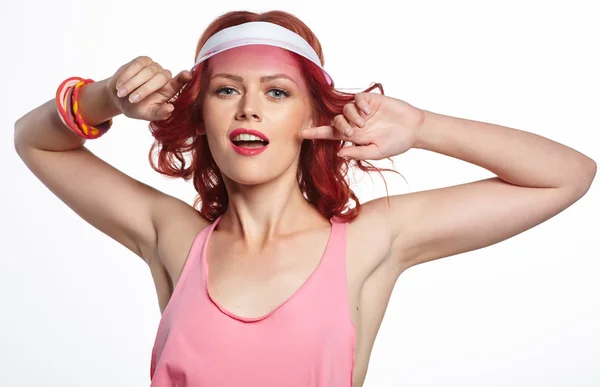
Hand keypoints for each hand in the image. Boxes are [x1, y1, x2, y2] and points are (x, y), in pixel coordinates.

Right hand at [105, 56, 192, 121]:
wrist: (119, 98)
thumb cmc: (137, 108)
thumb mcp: (148, 114)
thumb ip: (160, 113)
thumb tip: (170, 109)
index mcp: (170, 90)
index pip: (180, 83)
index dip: (183, 78)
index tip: (187, 75)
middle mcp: (164, 77)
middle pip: (161, 78)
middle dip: (145, 90)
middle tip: (132, 100)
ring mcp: (154, 67)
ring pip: (148, 71)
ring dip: (133, 83)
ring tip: (122, 94)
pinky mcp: (143, 61)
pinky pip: (137, 65)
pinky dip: (127, 75)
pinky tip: (120, 85)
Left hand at [299, 93, 424, 159]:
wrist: (414, 129)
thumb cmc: (396, 143)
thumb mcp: (377, 152)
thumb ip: (358, 152)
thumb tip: (339, 152)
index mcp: (354, 137)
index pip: (330, 134)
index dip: (316, 133)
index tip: (302, 134)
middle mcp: (355, 123)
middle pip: (335, 121)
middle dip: (339, 125)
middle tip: (352, 131)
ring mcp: (362, 111)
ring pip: (344, 109)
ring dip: (351, 115)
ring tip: (364, 122)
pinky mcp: (370, 100)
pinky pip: (357, 99)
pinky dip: (359, 104)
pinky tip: (368, 110)